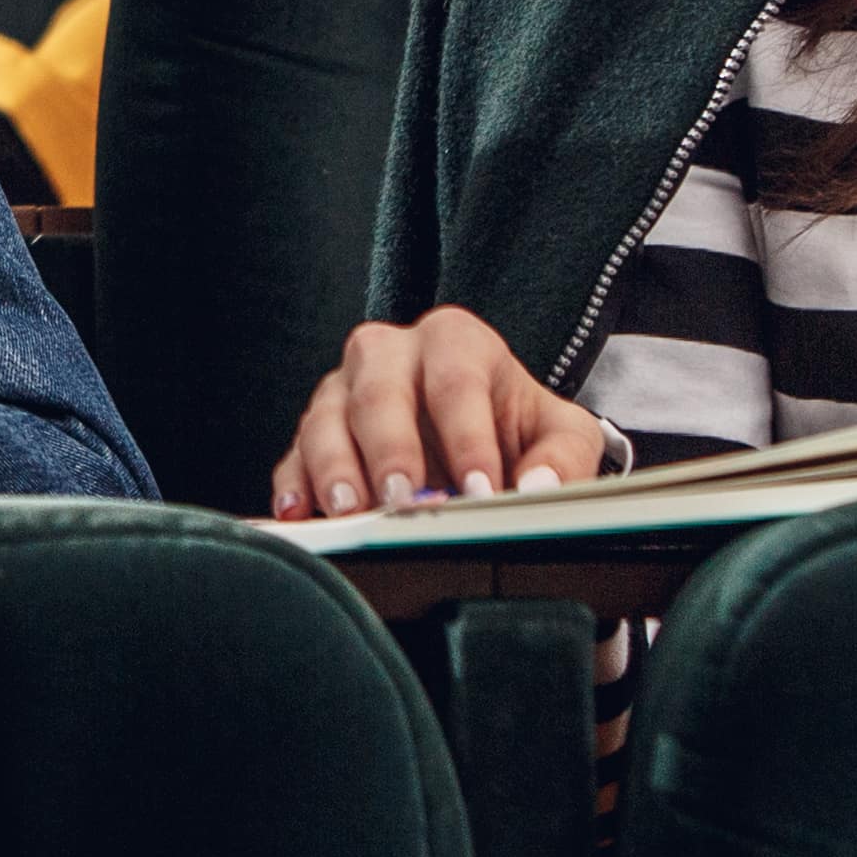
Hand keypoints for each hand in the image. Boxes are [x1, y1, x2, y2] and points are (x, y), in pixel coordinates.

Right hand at [272, 309, 606, 519]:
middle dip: (390, 449)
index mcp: (455, 341)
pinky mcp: (314, 432)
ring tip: (351, 512)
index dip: (467, 437)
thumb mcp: (562, 434)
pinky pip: (293, 455)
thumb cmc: (518, 429)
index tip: (482, 490)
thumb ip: (563, 458)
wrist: (485, 434)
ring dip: (336, 469)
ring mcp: (344, 389)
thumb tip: (539, 488)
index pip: (455, 382)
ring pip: (326, 419)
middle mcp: (390, 354)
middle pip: (379, 392)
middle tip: (404, 500)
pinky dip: (294, 486)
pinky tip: (301, 515)